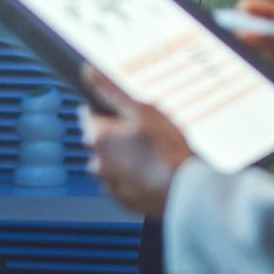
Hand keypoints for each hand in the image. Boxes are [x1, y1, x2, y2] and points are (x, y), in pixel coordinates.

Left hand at [79, 67, 194, 217]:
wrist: (186, 189)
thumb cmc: (167, 150)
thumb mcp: (142, 109)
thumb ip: (111, 91)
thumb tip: (88, 73)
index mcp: (99, 137)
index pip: (87, 115)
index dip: (104, 110)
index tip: (121, 113)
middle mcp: (98, 162)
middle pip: (97, 141)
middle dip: (113, 135)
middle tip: (140, 133)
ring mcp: (110, 184)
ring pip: (108, 164)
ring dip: (120, 158)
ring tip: (147, 155)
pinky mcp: (122, 200)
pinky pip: (119, 184)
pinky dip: (129, 178)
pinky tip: (149, 172)